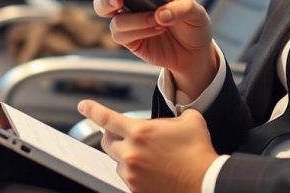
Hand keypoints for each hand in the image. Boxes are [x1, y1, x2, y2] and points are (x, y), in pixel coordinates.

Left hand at [78, 100, 216, 192]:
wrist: (205, 182)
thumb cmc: (198, 152)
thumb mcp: (190, 120)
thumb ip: (175, 114)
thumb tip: (175, 116)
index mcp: (140, 132)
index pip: (106, 118)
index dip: (92, 110)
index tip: (83, 105)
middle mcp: (131, 153)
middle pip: (107, 141)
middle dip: (113, 136)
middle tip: (126, 135)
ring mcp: (131, 174)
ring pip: (117, 161)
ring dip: (126, 156)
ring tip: (149, 157)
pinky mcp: (135, 189)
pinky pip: (127, 177)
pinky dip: (135, 172)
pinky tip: (152, 170)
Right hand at [93, 0, 216, 96]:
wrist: (193, 52)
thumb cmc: (193, 24)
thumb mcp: (197, 13)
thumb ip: (181, 10)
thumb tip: (160, 15)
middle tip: (117, 0)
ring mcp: (130, 18)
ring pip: (112, 16)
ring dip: (134, 19)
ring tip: (157, 21)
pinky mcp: (129, 37)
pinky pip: (120, 34)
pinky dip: (137, 32)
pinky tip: (156, 31)